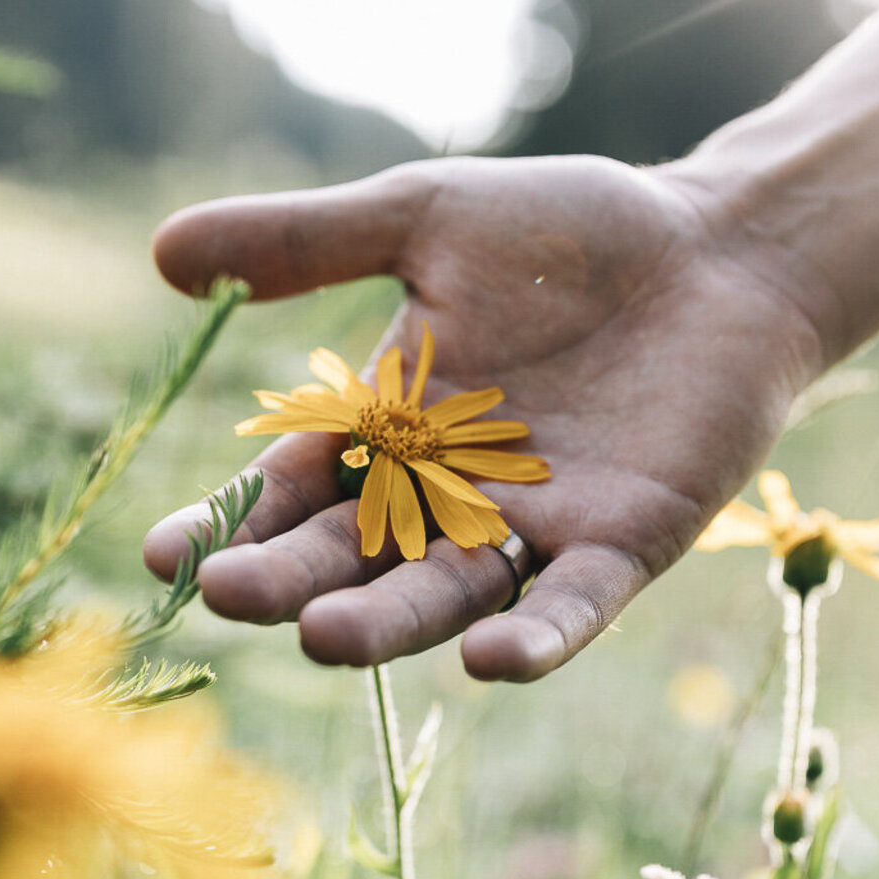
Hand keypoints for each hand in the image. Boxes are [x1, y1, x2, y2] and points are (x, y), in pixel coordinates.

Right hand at [144, 155, 826, 681]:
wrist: (717, 246)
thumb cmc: (570, 231)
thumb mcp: (424, 218)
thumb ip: (306, 241)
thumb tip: (161, 253)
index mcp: (390, 425)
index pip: (293, 488)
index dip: (232, 521)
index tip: (166, 555)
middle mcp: (449, 494)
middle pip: (356, 553)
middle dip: (292, 578)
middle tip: (228, 595)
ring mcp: (535, 526)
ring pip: (449, 591)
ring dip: (391, 621)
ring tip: (324, 639)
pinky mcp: (624, 542)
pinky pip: (574, 602)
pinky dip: (535, 633)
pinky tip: (489, 660)